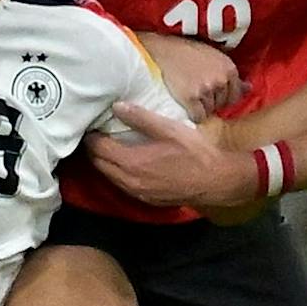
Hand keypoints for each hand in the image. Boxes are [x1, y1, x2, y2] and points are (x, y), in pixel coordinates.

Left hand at [84, 103, 250, 207]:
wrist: (215, 181)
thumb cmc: (194, 152)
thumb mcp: (169, 128)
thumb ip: (141, 118)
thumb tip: (116, 106)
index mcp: (131, 162)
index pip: (99, 149)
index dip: (92, 136)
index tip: (91, 124)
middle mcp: (129, 181)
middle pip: (100, 164)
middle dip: (94, 149)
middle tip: (96, 133)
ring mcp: (137, 193)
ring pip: (109, 177)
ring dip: (104, 162)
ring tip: (106, 146)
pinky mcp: (146, 199)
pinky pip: (122, 185)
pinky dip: (117, 173)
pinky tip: (125, 163)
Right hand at [141, 33, 246, 121]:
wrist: (160, 50)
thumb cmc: (184, 51)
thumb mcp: (212, 56)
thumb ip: (229, 73)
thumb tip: (248, 88)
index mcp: (229, 68)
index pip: (234, 95)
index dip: (221, 97)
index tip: (209, 93)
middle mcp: (221, 79)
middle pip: (221, 104)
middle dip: (211, 102)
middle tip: (195, 92)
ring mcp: (206, 89)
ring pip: (209, 111)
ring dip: (200, 108)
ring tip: (187, 94)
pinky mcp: (191, 98)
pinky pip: (198, 117)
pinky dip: (191, 114)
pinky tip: (184, 104)